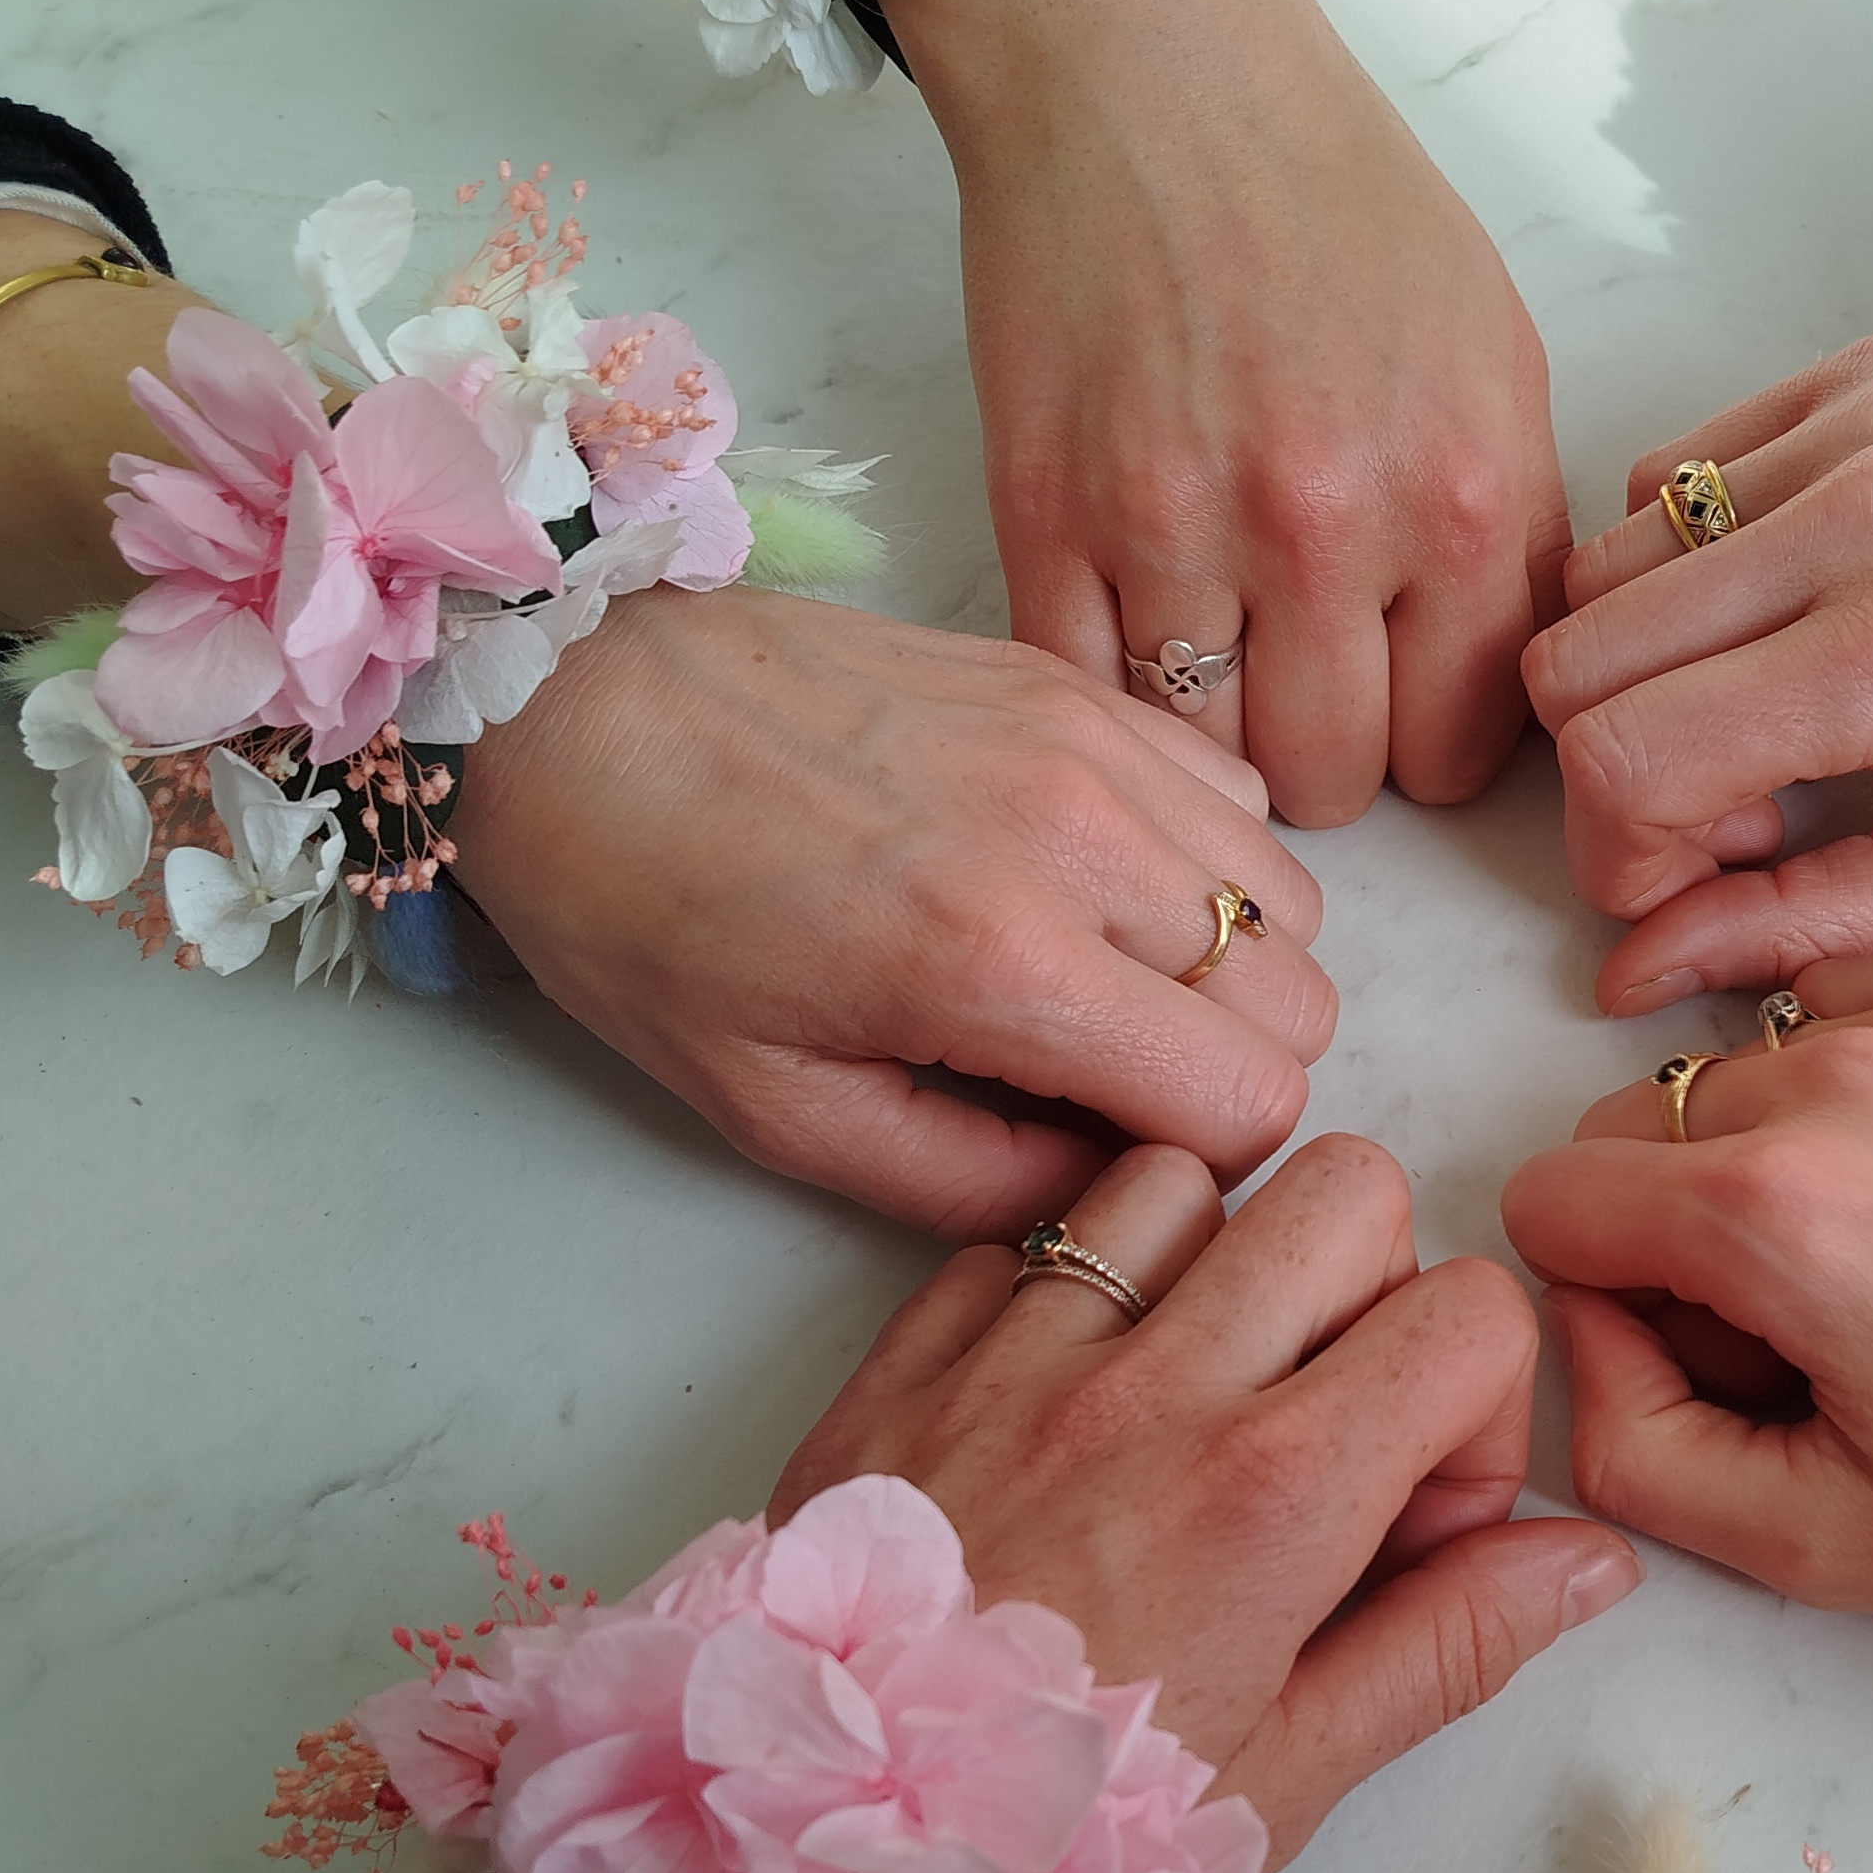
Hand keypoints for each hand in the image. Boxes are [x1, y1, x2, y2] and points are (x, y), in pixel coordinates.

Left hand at [455, 580, 1333, 1239]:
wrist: (573, 702)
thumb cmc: (647, 910)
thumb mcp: (781, 1114)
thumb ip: (972, 1185)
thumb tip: (1108, 1189)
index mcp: (1000, 960)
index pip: (1252, 1101)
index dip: (1198, 1156)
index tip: (1103, 1143)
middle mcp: (1082, 836)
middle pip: (1298, 1005)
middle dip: (1220, 1066)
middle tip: (1094, 1071)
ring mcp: (1092, 742)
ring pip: (1290, 901)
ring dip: (1223, 963)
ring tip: (1095, 974)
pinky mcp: (1075, 683)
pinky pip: (1235, 798)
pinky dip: (1199, 860)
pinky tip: (1089, 883)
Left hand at [769, 1135, 1641, 1862]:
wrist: (809, 1846)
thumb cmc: (1057, 1836)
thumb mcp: (1285, 1776)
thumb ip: (1448, 1645)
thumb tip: (1589, 1558)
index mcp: (1273, 1496)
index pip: (1474, 1311)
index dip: (1478, 1405)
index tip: (1414, 1509)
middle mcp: (1155, 1387)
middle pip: (1347, 1188)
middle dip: (1371, 1288)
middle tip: (1322, 1422)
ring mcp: (1021, 1352)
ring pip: (1182, 1177)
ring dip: (1214, 1261)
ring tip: (1191, 1392)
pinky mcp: (913, 1350)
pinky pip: (1026, 1236)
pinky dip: (1071, 1289)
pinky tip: (1069, 1407)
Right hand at [883, 0, 1565, 826]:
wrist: (1148, 66)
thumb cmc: (1329, 196)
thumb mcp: (1487, 351)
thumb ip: (1503, 530)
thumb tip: (1495, 681)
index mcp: (1459, 490)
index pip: (1463, 747)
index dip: (1430, 738)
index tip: (1401, 696)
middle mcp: (1326, 528)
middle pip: (1335, 782)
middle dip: (1324, 750)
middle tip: (1301, 676)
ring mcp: (1175, 527)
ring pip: (1207, 764)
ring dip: (1215, 730)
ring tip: (1217, 650)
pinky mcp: (1046, 515)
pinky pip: (1088, 693)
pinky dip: (1112, 689)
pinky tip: (1134, 630)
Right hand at [1497, 959, 1872, 1660]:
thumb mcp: (1825, 1551)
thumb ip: (1632, 1450)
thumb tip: (1585, 1324)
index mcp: (1781, 1213)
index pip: (1552, 1196)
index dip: (1607, 1300)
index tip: (1717, 1361)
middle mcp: (1851, 1075)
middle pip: (1642, 1119)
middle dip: (1685, 1226)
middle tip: (1817, 1330)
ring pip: (1747, 1055)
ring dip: (1776, 1145)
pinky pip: (1859, 1001)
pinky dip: (1868, 1081)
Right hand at [1524, 339, 1872, 1016]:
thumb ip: (1802, 921)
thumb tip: (1628, 975)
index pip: (1626, 755)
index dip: (1617, 856)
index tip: (1688, 893)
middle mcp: (1860, 511)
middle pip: (1579, 656)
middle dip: (1618, 770)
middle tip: (1732, 821)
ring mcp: (1853, 424)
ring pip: (1602, 563)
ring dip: (1644, 671)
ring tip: (1763, 724)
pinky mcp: (1856, 376)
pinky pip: (1668, 476)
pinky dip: (1684, 568)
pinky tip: (1784, 625)